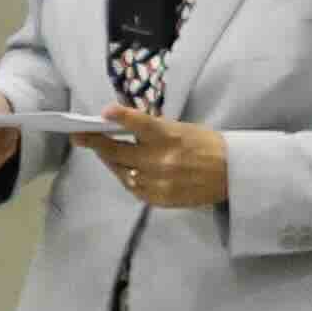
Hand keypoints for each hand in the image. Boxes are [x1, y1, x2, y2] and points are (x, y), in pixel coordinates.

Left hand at [88, 101, 229, 211]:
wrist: (232, 174)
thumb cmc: (206, 145)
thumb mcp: (183, 129)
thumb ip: (154, 130)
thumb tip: (122, 127)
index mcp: (170, 137)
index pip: (141, 124)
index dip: (121, 117)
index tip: (104, 112)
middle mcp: (161, 160)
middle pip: (118, 151)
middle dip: (96, 143)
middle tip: (79, 136)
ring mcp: (157, 182)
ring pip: (120, 170)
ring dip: (109, 160)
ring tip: (101, 151)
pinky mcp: (157, 198)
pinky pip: (132, 186)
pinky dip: (126, 175)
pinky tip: (123, 168)